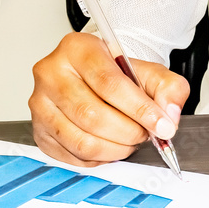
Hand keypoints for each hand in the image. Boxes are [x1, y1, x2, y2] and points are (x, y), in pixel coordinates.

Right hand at [30, 32, 188, 165]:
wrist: (95, 79)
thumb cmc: (117, 75)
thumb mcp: (149, 72)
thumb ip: (168, 89)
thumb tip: (169, 116)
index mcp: (77, 49)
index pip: (109, 83)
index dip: (139, 109)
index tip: (161, 125)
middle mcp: (51, 73)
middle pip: (92, 115)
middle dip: (128, 132)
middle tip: (144, 134)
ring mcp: (41, 104)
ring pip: (82, 141)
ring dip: (115, 149)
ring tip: (129, 141)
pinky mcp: (39, 131)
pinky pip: (73, 156)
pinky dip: (99, 158)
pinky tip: (110, 146)